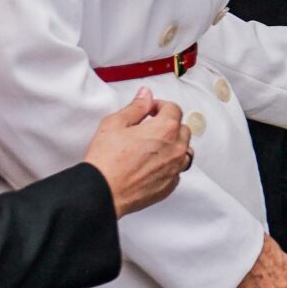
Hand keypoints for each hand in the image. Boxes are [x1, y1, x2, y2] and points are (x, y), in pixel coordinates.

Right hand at [81, 89, 191, 216]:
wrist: (102, 192)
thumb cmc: (107, 160)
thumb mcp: (115, 123)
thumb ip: (136, 106)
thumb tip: (146, 95)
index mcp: (166, 129)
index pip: (174, 108)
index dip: (160, 106)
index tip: (149, 110)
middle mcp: (176, 148)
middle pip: (182, 129)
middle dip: (169, 124)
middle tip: (150, 127)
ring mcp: (175, 169)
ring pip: (184, 150)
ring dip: (173, 145)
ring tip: (153, 147)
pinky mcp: (170, 185)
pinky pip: (177, 170)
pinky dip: (169, 165)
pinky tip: (151, 165)